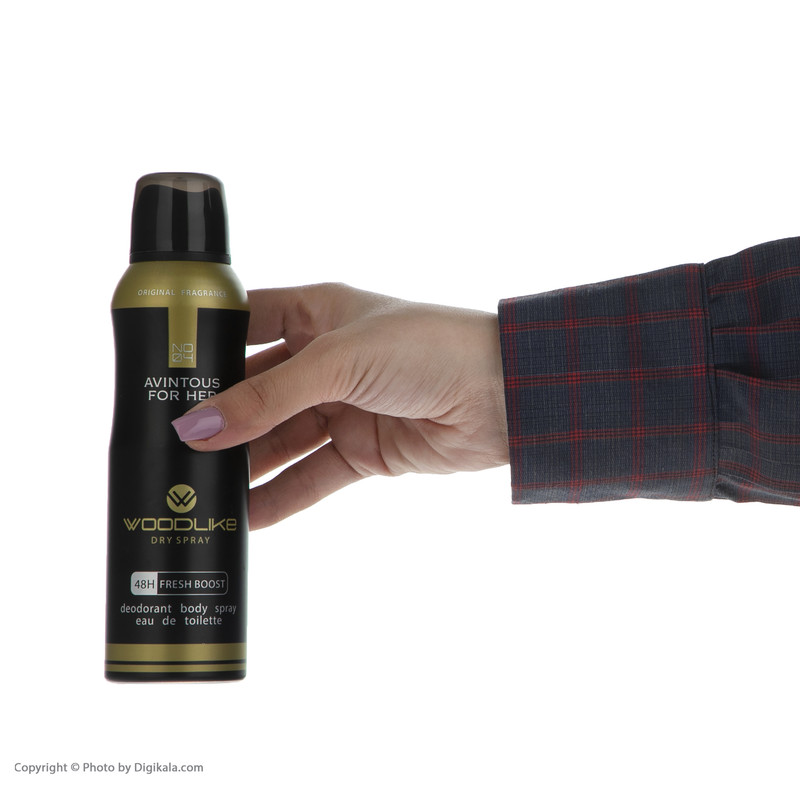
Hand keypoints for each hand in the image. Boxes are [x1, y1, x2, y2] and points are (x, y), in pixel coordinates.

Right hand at [172, 283, 508, 528]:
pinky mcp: (365, 449)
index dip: (203, 347)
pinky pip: (313, 475)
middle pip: (256, 391)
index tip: (160, 377)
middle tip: (173, 448)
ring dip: (244, 464)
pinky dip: (282, 496)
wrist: (505, 394)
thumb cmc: (431, 347)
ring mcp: (344, 406)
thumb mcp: (338, 360)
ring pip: (280, 438)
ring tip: (199, 490)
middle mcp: (325, 359)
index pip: (243, 324)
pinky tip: (247, 515)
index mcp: (317, 313)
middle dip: (219, 419)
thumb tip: (198, 427)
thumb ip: (268, 397)